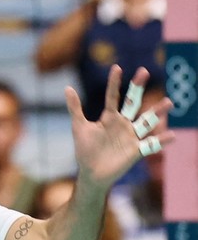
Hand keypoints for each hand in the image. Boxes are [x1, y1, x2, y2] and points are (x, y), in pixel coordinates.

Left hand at [65, 66, 174, 190]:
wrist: (91, 172)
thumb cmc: (85, 149)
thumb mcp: (79, 127)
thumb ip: (75, 108)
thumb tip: (67, 87)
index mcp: (109, 117)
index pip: (113, 96)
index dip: (114, 83)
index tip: (117, 67)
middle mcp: (123, 124)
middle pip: (133, 103)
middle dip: (138, 88)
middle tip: (144, 71)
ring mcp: (131, 137)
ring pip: (146, 122)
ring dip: (157, 113)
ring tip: (168, 102)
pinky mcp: (136, 151)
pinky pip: (150, 145)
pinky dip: (161, 141)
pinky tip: (171, 135)